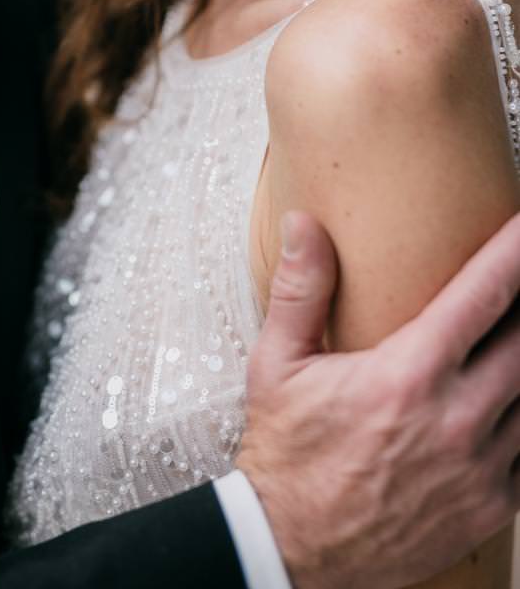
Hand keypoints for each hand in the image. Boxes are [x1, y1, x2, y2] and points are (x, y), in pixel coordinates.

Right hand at [237, 210, 519, 588]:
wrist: (290, 549)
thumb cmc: (286, 455)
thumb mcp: (278, 364)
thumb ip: (302, 290)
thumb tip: (306, 225)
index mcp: (407, 375)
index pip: (484, 295)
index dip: (515, 252)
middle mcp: (455, 420)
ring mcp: (479, 468)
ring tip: (515, 335)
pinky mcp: (490, 508)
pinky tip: (510, 399)